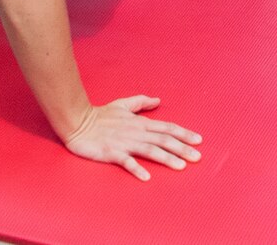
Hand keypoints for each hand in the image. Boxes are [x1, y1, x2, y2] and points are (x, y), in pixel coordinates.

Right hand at [62, 97, 201, 181]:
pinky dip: (137, 168)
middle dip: (182, 148)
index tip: (199, 140)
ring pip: (150, 150)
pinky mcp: (112, 152)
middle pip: (163, 140)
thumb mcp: (122, 104)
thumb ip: (140, 102)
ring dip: (166, 158)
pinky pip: (126, 161)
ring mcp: (125, 142)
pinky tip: (147, 177)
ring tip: (181, 166)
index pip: (166, 128)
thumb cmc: (100, 115)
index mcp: (140, 122)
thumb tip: (158, 100)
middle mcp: (136, 132)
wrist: (77, 121)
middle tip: (198, 157)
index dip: (183, 133)